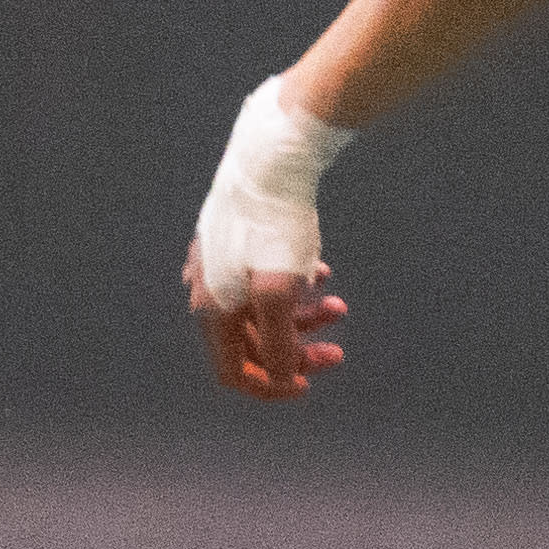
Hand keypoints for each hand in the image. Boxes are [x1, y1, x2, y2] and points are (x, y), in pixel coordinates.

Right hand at [186, 241, 349, 398]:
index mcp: (214, 312)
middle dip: (297, 352)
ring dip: (304, 318)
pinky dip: (295, 287)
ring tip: (337, 306)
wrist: (263, 161)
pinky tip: (320, 274)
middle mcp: (211, 296)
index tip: (304, 386)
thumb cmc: (268, 228)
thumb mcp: (276, 293)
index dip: (269, 386)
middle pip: (255, 345)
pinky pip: (267, 281)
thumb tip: (281, 378)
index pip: (232, 372)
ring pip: (265, 313)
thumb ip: (278, 343)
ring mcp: (222, 271)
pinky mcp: (237, 247)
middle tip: (335, 352)